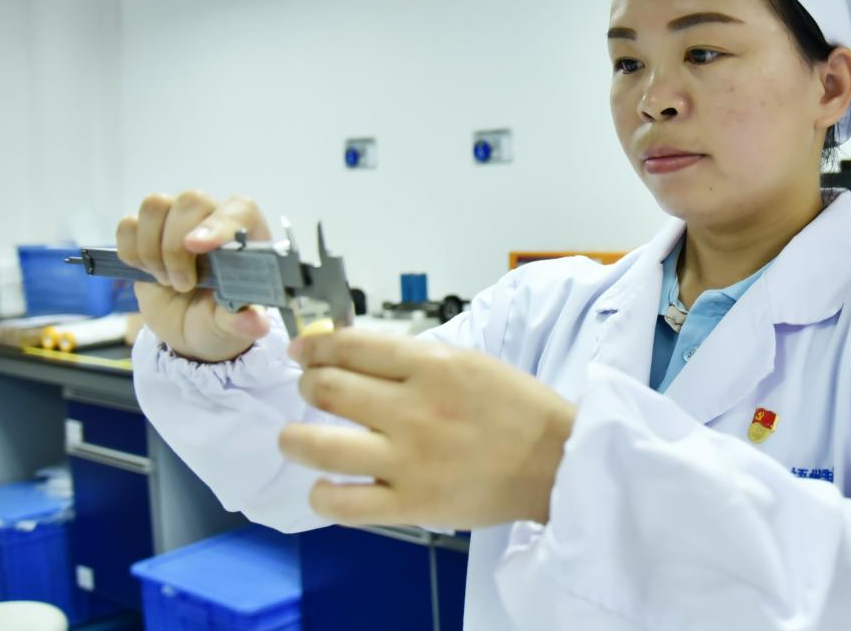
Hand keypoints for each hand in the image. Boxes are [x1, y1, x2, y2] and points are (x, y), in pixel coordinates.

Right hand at [116, 191, 272, 362]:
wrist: (188, 329)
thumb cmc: (219, 318)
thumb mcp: (232, 326)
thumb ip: (241, 321)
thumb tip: (255, 322)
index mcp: (246, 234)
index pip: (238, 210)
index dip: (219, 224)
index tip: (198, 247)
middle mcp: (212, 218)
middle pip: (190, 201)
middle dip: (177, 248)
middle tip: (183, 285)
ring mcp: (176, 221)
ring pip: (155, 206)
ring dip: (152, 249)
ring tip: (167, 281)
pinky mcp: (144, 233)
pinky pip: (128, 225)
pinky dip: (131, 252)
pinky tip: (148, 273)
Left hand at [278, 330, 576, 528]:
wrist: (557, 462)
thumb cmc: (516, 408)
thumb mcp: (470, 363)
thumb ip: (414, 360)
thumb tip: (355, 354)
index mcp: (433, 366)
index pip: (350, 346)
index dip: (314, 347)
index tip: (302, 352)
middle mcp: (414, 410)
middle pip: (327, 389)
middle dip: (307, 385)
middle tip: (311, 391)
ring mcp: (410, 460)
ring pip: (320, 446)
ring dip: (294, 439)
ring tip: (294, 439)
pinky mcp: (412, 504)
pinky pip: (345, 504)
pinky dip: (322, 495)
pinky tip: (324, 486)